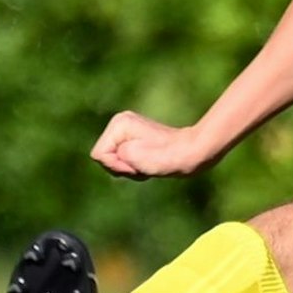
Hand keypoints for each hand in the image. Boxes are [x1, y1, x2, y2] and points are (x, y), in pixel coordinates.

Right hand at [90, 111, 218, 178]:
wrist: (193, 154)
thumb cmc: (168, 157)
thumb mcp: (132, 158)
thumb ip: (111, 157)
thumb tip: (115, 153)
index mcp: (119, 123)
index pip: (99, 154)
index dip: (116, 165)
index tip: (137, 164)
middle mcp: (121, 123)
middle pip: (105, 158)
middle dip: (122, 168)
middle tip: (144, 165)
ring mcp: (128, 131)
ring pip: (113, 162)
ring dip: (129, 169)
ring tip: (148, 165)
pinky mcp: (135, 140)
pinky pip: (123, 162)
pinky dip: (134, 168)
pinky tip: (150, 165)